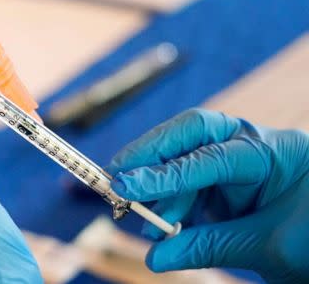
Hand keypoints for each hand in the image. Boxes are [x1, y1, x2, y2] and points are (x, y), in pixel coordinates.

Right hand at [108, 108, 308, 282]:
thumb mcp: (267, 248)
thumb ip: (208, 247)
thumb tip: (155, 258)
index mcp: (275, 152)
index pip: (211, 155)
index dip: (165, 173)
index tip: (125, 186)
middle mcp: (252, 145)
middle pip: (191, 133)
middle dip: (151, 155)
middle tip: (117, 178)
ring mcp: (237, 161)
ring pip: (184, 158)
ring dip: (158, 188)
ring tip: (143, 220)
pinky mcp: (225, 181)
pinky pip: (188, 182)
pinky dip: (170, 201)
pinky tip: (162, 224)